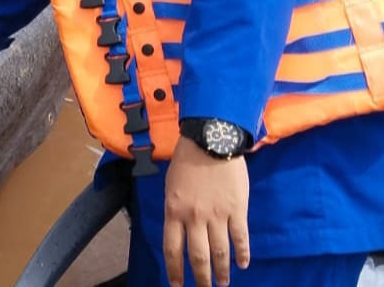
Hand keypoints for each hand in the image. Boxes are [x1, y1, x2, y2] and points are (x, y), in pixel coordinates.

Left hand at [162, 136, 250, 286]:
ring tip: (224, 283)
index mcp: (174, 211)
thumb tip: (180, 231)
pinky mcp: (237, 210)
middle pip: (198, 256)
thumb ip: (175, 210)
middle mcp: (194, 217)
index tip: (177, 285)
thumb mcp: (171, 186)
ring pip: (220, 252)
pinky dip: (242, 253)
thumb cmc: (186, 161)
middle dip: (201, 278)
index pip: (172, 249)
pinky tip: (243, 264)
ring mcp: (217, 215)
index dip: (175, 270)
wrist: (210, 142)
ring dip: (222, 271)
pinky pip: (240, 237)